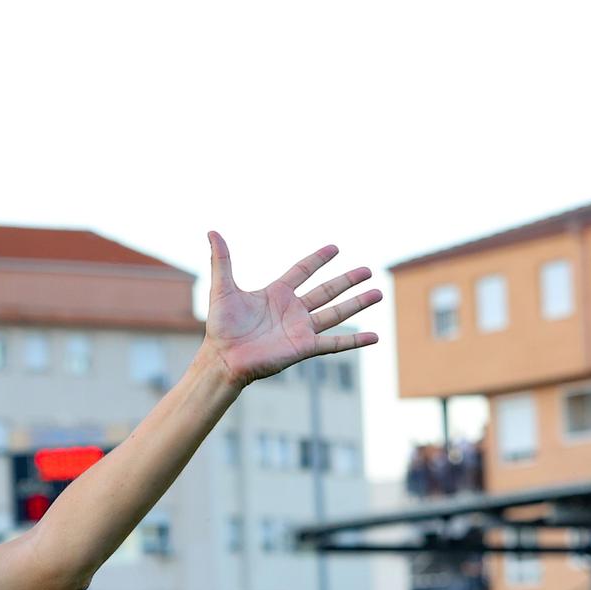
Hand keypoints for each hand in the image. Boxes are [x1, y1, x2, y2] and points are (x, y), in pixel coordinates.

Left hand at [201, 235, 380, 386]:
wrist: (222, 358)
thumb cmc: (220, 327)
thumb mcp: (222, 289)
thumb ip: (222, 260)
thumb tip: (212, 231)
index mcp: (277, 293)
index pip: (302, 271)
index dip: (318, 259)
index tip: (335, 248)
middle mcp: (293, 310)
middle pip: (327, 291)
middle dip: (348, 280)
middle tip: (368, 270)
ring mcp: (301, 329)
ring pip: (336, 313)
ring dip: (357, 304)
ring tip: (378, 293)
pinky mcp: (305, 347)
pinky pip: (335, 343)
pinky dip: (355, 341)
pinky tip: (375, 337)